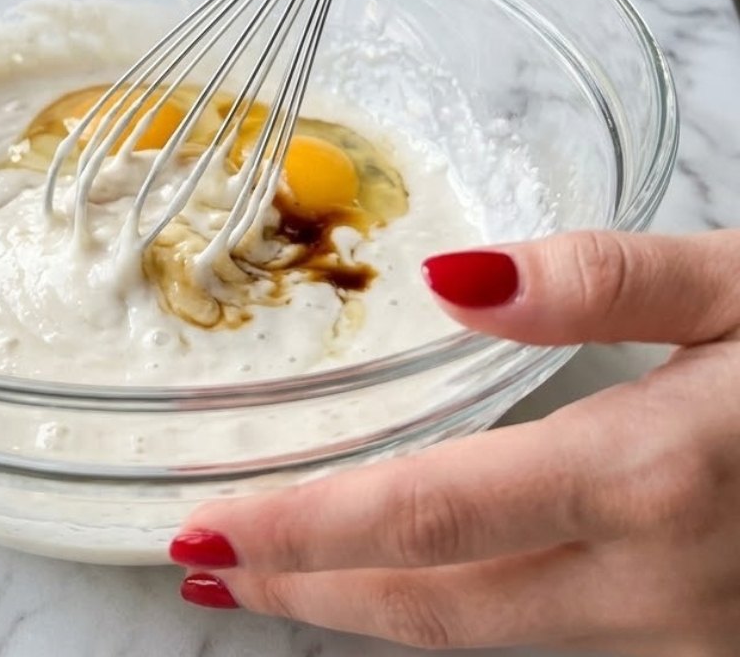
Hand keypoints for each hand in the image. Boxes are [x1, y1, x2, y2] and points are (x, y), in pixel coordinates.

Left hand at [170, 229, 739, 654]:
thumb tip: (454, 281)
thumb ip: (603, 278)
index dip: (305, 532)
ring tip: (281, 573)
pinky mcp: (713, 641)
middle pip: (437, 607)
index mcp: (652, 478)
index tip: (209, 529)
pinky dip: (463, 610)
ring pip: (492, 637)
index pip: (425, 522)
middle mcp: (662, 583)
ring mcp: (694, 634)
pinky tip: (419, 576)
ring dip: (372, 608)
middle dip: (309, 589)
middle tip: (209, 562)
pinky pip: (556, 636)